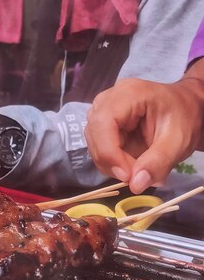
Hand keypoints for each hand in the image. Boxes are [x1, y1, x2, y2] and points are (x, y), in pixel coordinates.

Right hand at [85, 75, 203, 192]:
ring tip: (136, 167)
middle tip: (136, 175)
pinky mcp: (103, 123)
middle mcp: (109, 98)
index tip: (127, 176)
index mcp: (129, 94)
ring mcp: (104, 110)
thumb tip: (135, 185)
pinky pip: (98, 146)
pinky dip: (112, 161)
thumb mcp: (178, 141)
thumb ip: (158, 162)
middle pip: (94, 133)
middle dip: (112, 160)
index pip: (103, 122)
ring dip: (111, 163)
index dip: (109, 152)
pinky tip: (129, 162)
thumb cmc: (184, 118)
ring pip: (94, 142)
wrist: (186, 108)